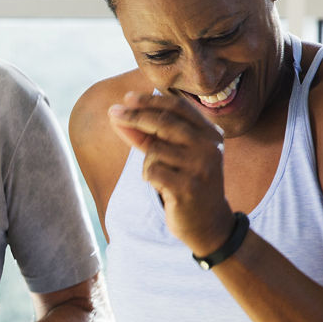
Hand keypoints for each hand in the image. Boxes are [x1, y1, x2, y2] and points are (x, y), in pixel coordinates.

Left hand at [108, 92, 233, 254]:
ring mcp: (200, 167)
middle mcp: (209, 147)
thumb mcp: (172, 155)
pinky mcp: (188, 188)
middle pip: (164, 123)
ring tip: (160, 176)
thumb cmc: (185, 183)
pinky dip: (149, 177)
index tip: (127, 98)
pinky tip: (161, 187)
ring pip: (155, 150)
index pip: (178, 107)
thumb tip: (118, 114)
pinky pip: (152, 171)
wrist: (208, 224)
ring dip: (147, 161)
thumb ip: (149, 136)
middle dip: (134, 116)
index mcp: (210, 134)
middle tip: (112, 113)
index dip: (150, 100)